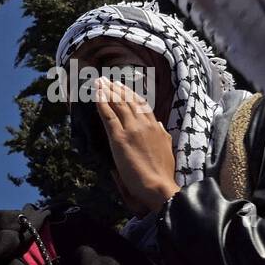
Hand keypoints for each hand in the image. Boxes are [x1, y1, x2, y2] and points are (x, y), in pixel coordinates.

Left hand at [95, 77, 180, 214]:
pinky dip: (102, 103)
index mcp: (156, 126)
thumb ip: (162, 134)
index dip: (130, 94)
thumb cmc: (162, 172)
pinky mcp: (119, 138)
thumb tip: (160, 123)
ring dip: (107, 91)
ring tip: (99, 83)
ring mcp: (131, 129)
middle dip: (116, 88)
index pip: (141, 104)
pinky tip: (96, 95)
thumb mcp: (167, 148)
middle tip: (106, 80)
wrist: (158, 185)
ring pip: (118, 104)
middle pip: (128, 100)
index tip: (122, 87)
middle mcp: (144, 124)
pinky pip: (108, 116)